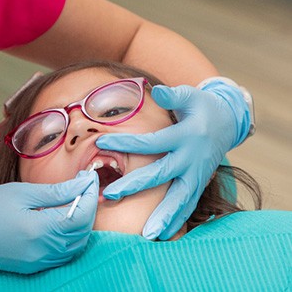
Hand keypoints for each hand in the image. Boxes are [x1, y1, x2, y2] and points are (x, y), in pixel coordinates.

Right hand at [0, 172, 98, 287]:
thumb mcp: (22, 192)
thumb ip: (56, 192)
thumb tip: (82, 183)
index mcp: (40, 231)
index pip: (81, 215)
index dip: (90, 195)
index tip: (90, 177)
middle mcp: (42, 252)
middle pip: (82, 232)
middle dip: (89, 207)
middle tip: (85, 184)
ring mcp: (37, 262)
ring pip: (75, 245)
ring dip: (81, 222)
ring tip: (76, 197)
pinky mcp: (32, 266)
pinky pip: (61, 253)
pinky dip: (69, 236)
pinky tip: (62, 217)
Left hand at [96, 81, 249, 240]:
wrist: (227, 122)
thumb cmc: (201, 107)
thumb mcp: (190, 96)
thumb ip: (174, 96)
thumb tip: (158, 92)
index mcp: (185, 135)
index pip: (151, 142)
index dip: (126, 142)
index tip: (101, 143)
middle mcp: (191, 157)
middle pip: (161, 174)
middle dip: (135, 185)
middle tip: (110, 194)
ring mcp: (197, 173)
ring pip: (179, 198)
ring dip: (163, 216)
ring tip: (146, 234)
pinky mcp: (200, 183)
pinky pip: (188, 204)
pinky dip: (177, 220)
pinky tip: (162, 235)